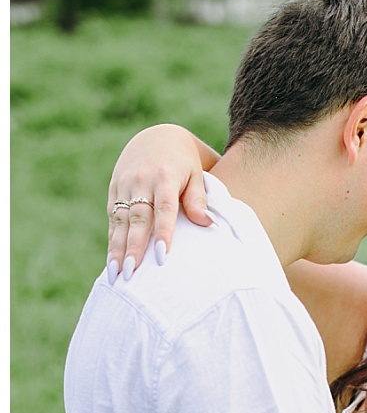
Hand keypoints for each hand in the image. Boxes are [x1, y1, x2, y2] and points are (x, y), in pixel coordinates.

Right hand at [106, 124, 216, 281]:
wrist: (158, 137)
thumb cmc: (186, 163)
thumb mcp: (197, 174)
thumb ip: (198, 198)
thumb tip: (207, 223)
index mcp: (164, 176)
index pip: (164, 208)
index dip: (163, 232)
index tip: (162, 256)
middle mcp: (140, 180)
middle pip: (137, 218)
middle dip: (133, 247)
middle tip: (132, 274)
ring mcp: (124, 185)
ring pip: (120, 221)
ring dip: (117, 249)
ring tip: (117, 275)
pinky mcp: (114, 190)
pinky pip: (112, 219)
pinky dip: (113, 241)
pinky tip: (112, 263)